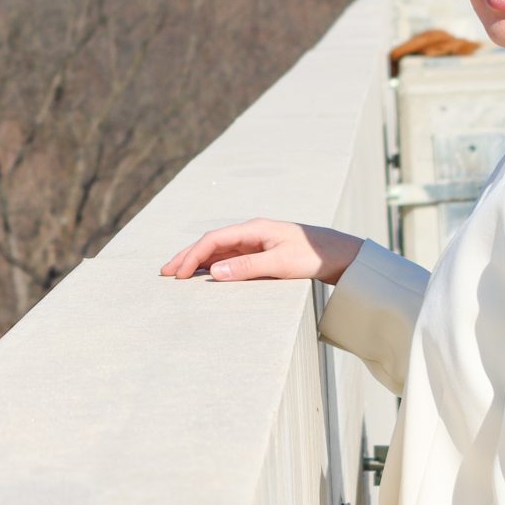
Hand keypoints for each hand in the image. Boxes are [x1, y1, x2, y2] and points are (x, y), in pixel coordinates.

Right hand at [157, 217, 363, 283]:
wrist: (339, 254)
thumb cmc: (312, 257)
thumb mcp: (280, 264)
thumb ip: (247, 267)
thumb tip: (214, 272)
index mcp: (253, 229)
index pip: (213, 239)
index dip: (192, 255)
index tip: (177, 273)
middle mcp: (250, 232)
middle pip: (211, 242)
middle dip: (186, 256)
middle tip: (165, 273)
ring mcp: (254, 241)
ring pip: (218, 250)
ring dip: (197, 261)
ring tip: (177, 275)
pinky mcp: (260, 251)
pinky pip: (229, 257)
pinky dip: (212, 265)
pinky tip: (203, 275)